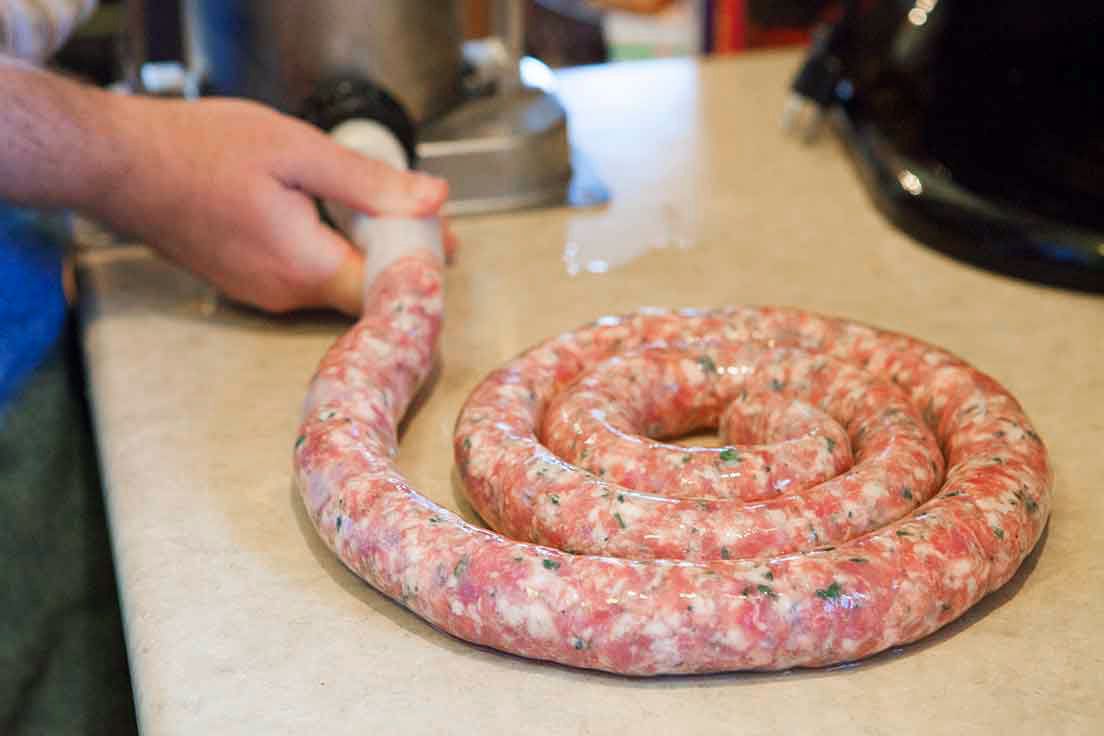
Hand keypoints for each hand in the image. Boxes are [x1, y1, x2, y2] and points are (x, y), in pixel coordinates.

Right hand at [96, 95, 454, 314]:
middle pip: (364, 292)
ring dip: (365, 256)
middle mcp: (285, 295)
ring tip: (387, 216)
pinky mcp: (247, 283)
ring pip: (336, 287)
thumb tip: (432, 200)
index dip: (421, 267)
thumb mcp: (297, 152)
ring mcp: (262, 294)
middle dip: (399, 260)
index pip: (387, 289)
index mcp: (304, 266)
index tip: (444, 241)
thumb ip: (370, 184)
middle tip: (426, 222)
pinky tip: (336, 222)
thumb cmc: (197, 151)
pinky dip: (332, 255)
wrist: (119, 164)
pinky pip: (306, 279)